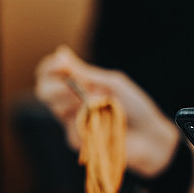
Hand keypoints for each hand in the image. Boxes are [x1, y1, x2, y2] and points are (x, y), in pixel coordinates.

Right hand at [35, 46, 179, 177]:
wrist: (149, 135)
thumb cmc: (135, 107)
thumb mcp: (112, 83)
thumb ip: (85, 73)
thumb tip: (61, 53)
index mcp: (80, 85)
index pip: (50, 73)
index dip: (50, 67)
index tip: (60, 63)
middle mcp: (72, 102)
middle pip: (43, 90)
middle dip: (54, 85)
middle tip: (72, 87)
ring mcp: (73, 121)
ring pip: (55, 107)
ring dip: (72, 100)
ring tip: (95, 103)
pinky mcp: (77, 139)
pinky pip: (71, 126)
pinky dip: (84, 119)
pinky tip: (99, 121)